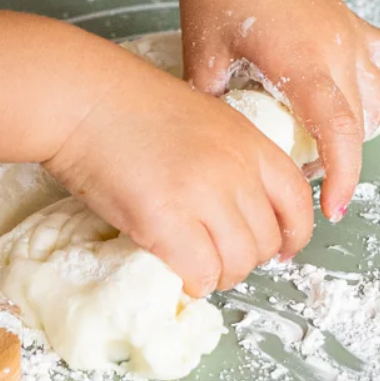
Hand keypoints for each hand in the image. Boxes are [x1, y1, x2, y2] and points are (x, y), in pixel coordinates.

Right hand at [42, 49, 312, 295]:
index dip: (293, 234)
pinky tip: (174, 268)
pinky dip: (191, 281)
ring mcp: (202, 196)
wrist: (82, 99)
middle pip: (267, 241)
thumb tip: (236, 208)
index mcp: (249, 142)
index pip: (297, 200)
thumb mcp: (203, 118)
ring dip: (217, 274)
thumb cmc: (128, 105)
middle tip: (217, 256)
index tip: (282, 249)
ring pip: (237, 264)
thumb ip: (229, 157)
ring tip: (193, 265)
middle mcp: (235, 170)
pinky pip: (199, 273)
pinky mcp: (165, 221)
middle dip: (246, 258)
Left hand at [172, 0, 379, 226]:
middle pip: (359, 125)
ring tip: (317, 140)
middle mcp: (338, 45)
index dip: (341, 178)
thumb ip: (216, 107)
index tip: (329, 210)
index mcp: (302, 59)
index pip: (340, 134)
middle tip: (297, 171)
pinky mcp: (351, 16)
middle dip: (335, 159)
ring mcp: (350, 28)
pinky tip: (357, 101)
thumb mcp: (201, 55)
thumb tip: (225, 149)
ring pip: (379, 99)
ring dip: (357, 129)